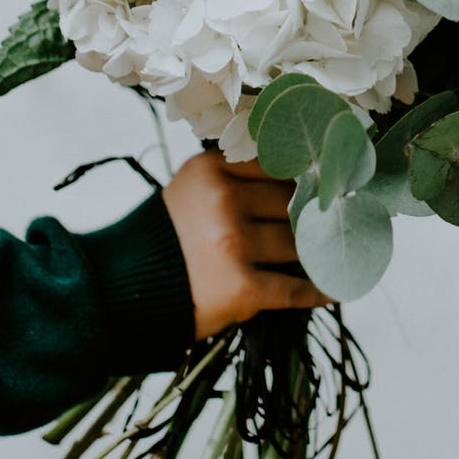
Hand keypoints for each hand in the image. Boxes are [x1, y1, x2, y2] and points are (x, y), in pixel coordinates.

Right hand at [161, 151, 330, 339]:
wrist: (123, 293)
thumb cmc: (165, 240)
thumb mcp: (191, 191)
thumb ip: (235, 179)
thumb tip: (300, 182)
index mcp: (212, 170)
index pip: (277, 166)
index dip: (305, 177)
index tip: (327, 184)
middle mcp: (224, 201)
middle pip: (291, 204)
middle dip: (312, 217)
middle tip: (336, 223)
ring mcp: (233, 244)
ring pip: (297, 244)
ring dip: (318, 253)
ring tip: (334, 255)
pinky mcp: (241, 287)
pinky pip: (293, 288)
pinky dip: (317, 290)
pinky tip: (334, 289)